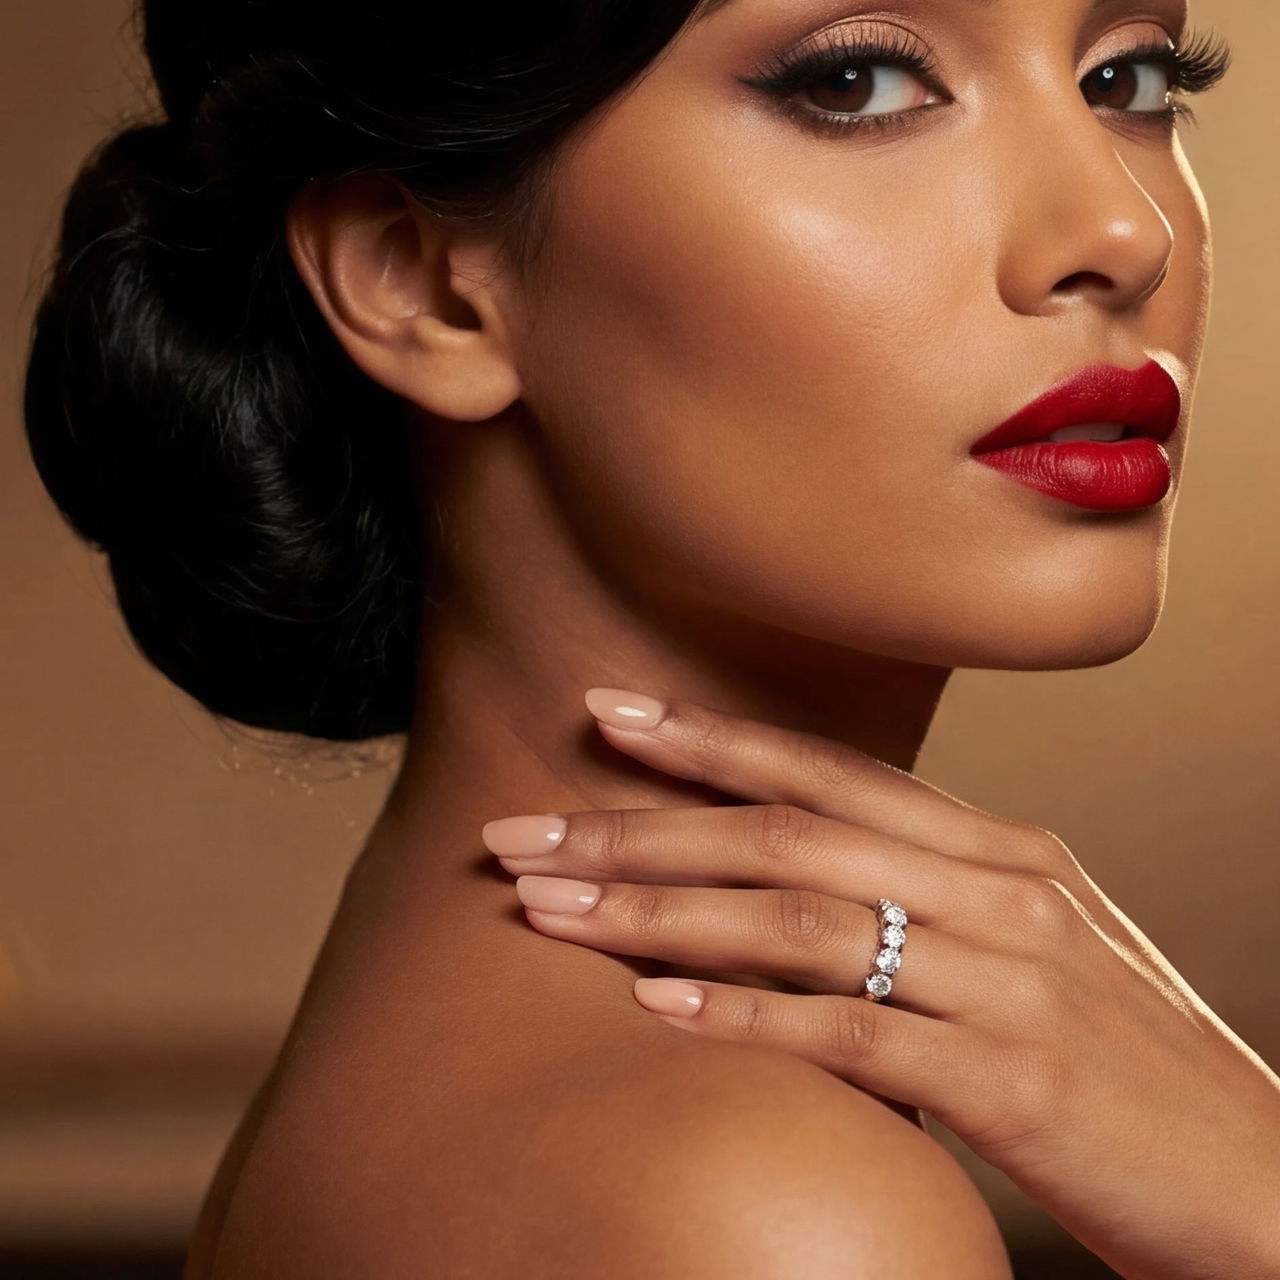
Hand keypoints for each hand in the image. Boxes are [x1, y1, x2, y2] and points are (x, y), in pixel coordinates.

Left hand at [480, 689, 1279, 1279]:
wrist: (1266, 1178)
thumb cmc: (1128, 1065)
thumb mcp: (1030, 949)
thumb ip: (924, 904)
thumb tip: (793, 895)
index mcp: (1000, 849)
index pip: (826, 772)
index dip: (709, 742)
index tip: (605, 714)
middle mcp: (1000, 890)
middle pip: (785, 834)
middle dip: (639, 829)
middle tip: (520, 833)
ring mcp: (1010, 977)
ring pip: (800, 920)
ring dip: (659, 914)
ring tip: (547, 912)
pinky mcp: (1018, 1078)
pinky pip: (856, 1032)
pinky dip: (746, 1017)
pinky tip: (653, 1011)